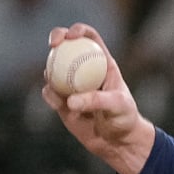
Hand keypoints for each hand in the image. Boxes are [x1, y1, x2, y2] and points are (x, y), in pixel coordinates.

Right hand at [42, 23, 155, 173]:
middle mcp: (85, 70)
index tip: (71, 35)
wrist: (117, 142)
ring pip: (53, 68)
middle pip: (67, 45)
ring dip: (50, 69)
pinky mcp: (62, 101)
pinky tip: (56, 101)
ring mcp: (71, 84)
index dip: (79, 30)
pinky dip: (49, 94)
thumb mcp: (118, 106)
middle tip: (53, 44)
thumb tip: (70, 99)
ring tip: (56, 82)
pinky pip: (50, 92)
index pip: (90, 38)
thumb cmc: (124, 119)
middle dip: (57, 37)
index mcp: (103, 63)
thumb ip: (97, 100)